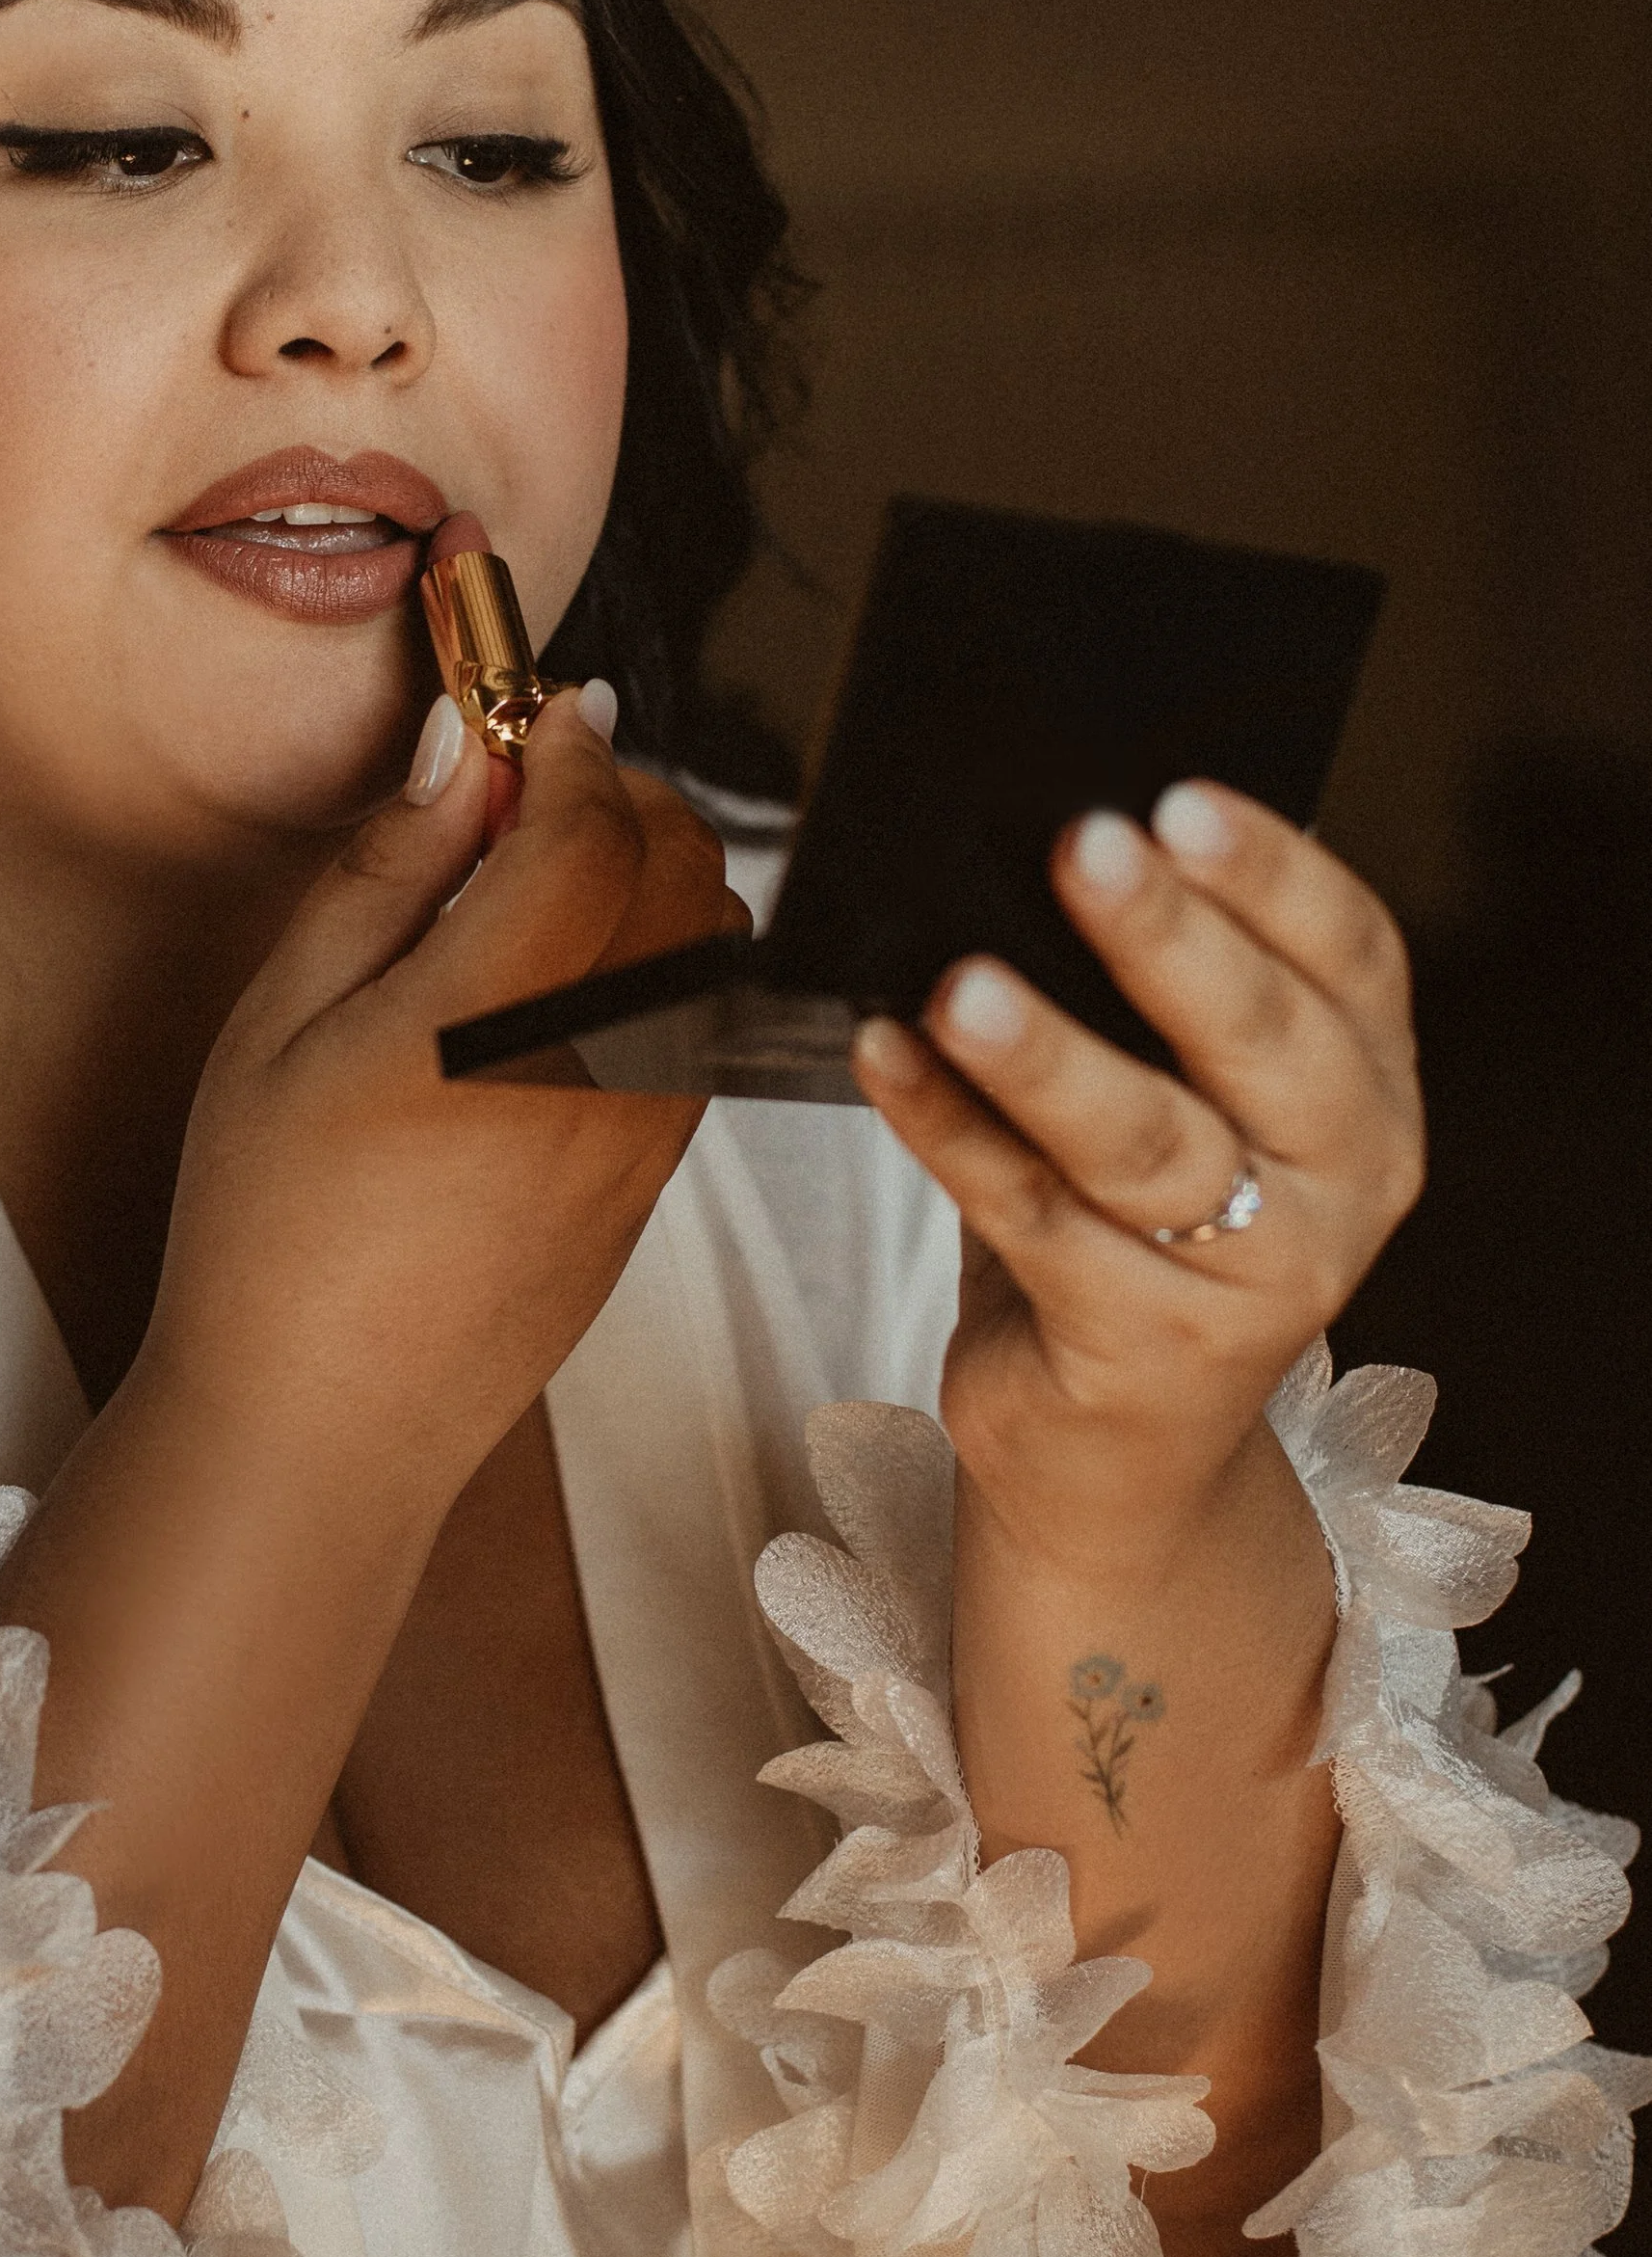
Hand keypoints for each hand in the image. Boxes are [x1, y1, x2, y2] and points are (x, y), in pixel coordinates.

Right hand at [138, 698, 744, 1526]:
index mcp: (484, 1027)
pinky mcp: (654, 1182)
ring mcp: (642, 1135)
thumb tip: (457, 749)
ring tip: (533, 885)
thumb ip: (384, 873)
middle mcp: (594, 1075)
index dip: (564, 742)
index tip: (523, 708)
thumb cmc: (264, 1231)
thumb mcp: (277, 1026)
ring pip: (712, 939)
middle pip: (686, 865)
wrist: (323, 1426)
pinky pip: (697, 1021)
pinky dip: (652, 959)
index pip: (590, 827)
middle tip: (525, 788)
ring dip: (647, 871)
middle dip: (622, 791)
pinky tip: (551, 984)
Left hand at [853, 784, 1423, 1565]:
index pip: (1352, 955)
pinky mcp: (1144, 1353)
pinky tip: (885, 1056)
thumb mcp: (1186, 1111)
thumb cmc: (1132, 1238)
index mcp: (1369, 1095)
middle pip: (1263, 1040)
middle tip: (1082, 843)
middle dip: (1168, 935)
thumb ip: (1149, 1001)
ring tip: (961, 981)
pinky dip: (948, 1129)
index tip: (1179, 796)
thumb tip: (1042, 846)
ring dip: (1046, 1054)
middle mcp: (1340, 1189)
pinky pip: (1028, 1217)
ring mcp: (1255, 1283)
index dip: (1272, 871)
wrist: (1115, 1461)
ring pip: (1145, 1144)